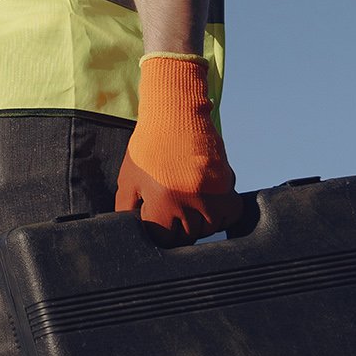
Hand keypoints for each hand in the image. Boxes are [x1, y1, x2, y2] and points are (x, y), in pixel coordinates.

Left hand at [117, 53, 242, 244]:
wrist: (176, 115)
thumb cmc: (147, 148)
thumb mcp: (128, 179)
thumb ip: (126, 209)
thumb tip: (128, 231)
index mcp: (162, 202)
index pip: (166, 239)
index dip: (159, 233)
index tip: (156, 223)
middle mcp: (191, 201)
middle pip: (188, 236)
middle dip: (177, 229)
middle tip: (169, 210)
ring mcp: (213, 194)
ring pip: (210, 228)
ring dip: (199, 223)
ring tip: (185, 203)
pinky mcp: (229, 185)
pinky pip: (228, 214)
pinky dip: (219, 214)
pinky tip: (205, 201)